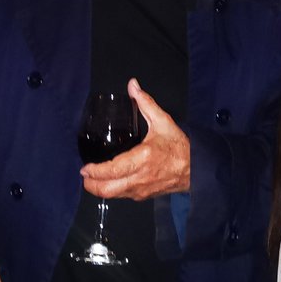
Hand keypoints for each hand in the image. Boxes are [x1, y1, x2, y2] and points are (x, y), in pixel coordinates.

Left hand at [82, 78, 190, 200]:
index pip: (112, 170)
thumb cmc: (179, 147)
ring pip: (113, 196)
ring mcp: (141, 189)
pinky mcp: (144, 196)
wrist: (195, 169)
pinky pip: (122, 196)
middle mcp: (140, 177)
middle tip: (84, 176)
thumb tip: (133, 86)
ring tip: (92, 179)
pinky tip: (110, 182)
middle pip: (107, 190)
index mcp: (142, 158)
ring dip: (100, 189)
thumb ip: (145, 103)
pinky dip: (112, 191)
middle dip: (91, 185)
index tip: (85, 168)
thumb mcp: (163, 121)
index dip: (94, 172)